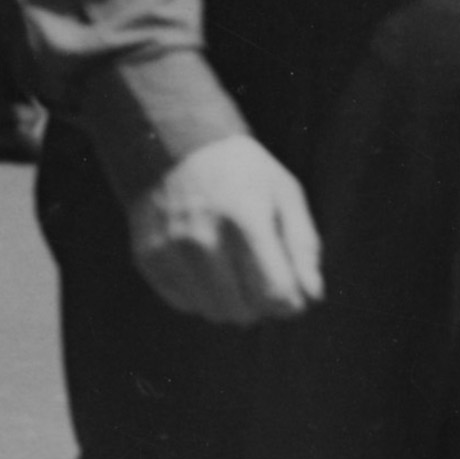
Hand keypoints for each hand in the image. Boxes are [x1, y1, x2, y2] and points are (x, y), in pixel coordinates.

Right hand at [126, 135, 326, 324]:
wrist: (174, 145)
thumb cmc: (242, 172)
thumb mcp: (285, 194)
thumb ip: (302, 247)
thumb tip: (312, 297)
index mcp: (244, 218)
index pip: (275, 293)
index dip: (290, 302)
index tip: (291, 293)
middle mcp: (202, 237)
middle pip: (244, 311)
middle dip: (261, 305)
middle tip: (261, 279)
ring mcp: (170, 249)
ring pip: (213, 313)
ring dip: (230, 303)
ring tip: (233, 272)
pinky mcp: (148, 257)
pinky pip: (184, 303)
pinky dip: (200, 295)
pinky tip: (204, 266)